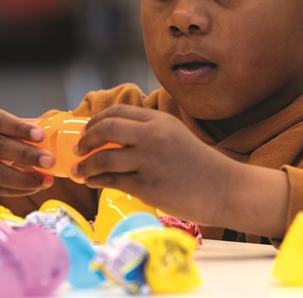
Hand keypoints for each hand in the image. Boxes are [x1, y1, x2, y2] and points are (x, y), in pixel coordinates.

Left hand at [72, 105, 235, 225]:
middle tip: (78, 149)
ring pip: (103, 157)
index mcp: (159, 120)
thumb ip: (148, 131)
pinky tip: (92, 182)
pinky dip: (96, 180)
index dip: (95, 121)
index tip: (86, 131)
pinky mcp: (148, 186)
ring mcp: (149, 161)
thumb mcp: (174, 135)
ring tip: (79, 172)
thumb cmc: (200, 164)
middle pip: (106, 128)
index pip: (117, 112)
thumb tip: (114, 136)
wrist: (224, 188)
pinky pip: (111, 180)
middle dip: (85, 139)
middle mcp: (153, 136)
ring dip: (85, 165)